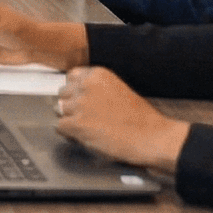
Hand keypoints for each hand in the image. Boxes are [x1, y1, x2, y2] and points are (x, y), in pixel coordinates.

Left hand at [56, 68, 191, 172]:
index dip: (76, 92)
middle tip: (84, 119)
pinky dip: (69, 135)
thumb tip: (81, 97)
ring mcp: (80, 103)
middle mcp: (85, 84)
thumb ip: (98, 89)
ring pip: (59, 109)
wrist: (152, 137)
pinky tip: (82, 138)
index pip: (71, 77)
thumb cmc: (142, 120)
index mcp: (97, 74)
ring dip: (69, 120)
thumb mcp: (118, 90)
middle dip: (71, 106)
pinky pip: (60, 127)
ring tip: (86, 130)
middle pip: (63, 93)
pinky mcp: (78, 124)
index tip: (82, 102)